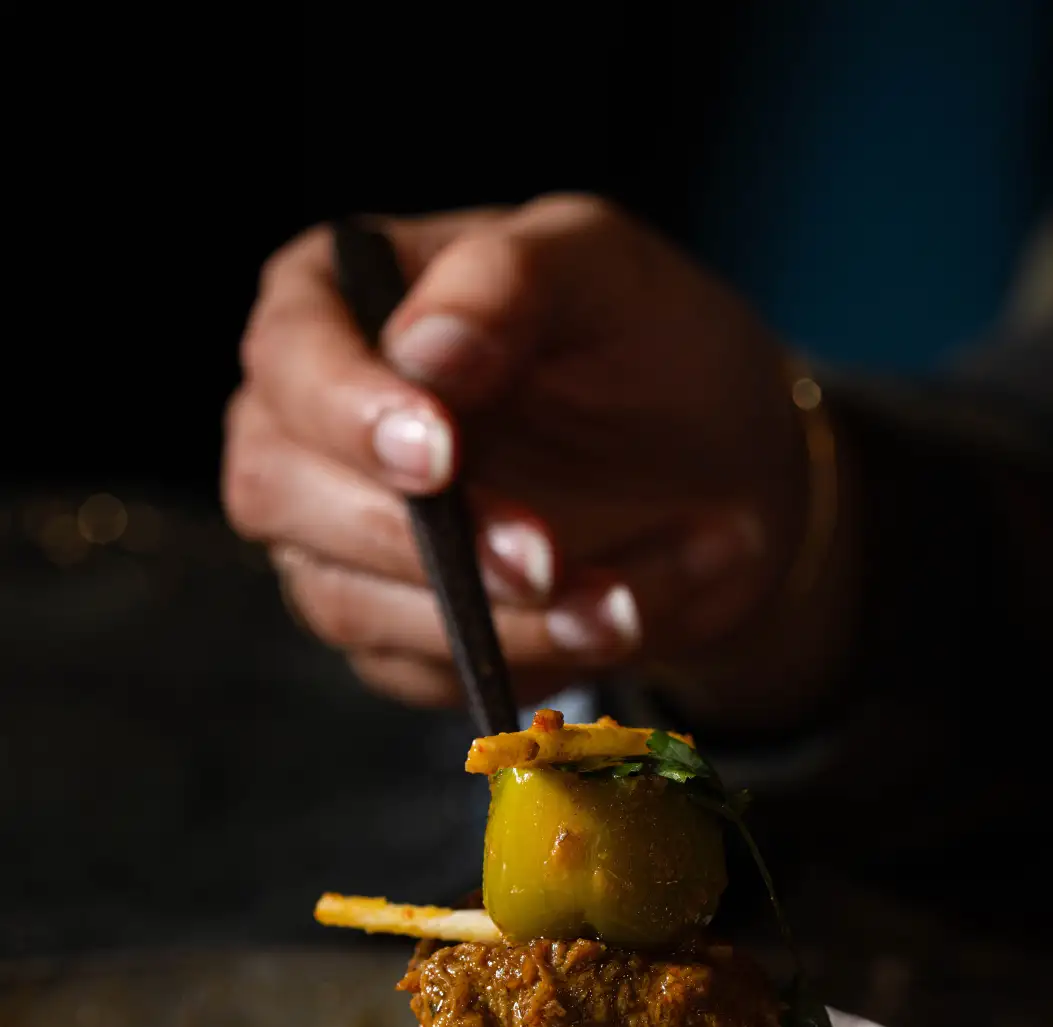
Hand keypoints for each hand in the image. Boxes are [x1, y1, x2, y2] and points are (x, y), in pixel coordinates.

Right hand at [223, 197, 850, 725]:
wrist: (719, 472)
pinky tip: (622, 615)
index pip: (289, 358)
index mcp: (334, 302)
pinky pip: (430, 673)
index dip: (348, 412)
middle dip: (417, 542)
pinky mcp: (394, 638)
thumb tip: (423, 350)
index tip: (441, 456)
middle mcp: (308, 428)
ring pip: (354, 607)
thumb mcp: (602, 271)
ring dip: (498, 621)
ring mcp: (338, 543)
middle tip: (544, 559)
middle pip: (278, 493)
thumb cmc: (644, 344)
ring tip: (625, 601)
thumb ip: (509, 281)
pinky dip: (534, 658)